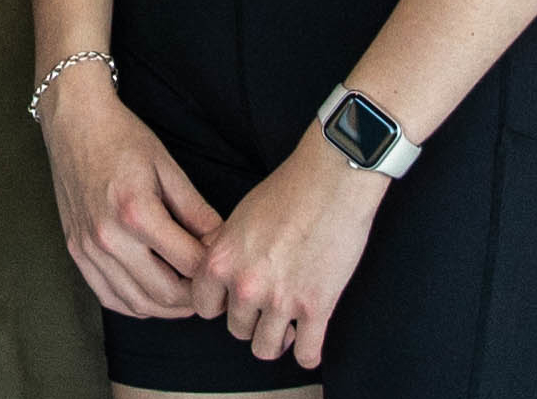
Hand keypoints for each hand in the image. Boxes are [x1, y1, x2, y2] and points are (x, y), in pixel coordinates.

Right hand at [33, 72, 217, 318]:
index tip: (225, 266)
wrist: (74, 123)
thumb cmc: (122, 139)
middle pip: (165, 292)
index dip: (213, 270)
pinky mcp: (76, 251)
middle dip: (196, 298)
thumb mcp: (168, 168)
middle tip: (213, 291)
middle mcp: (109, 237)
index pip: (189, 263)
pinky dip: (135, 305)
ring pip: (137, 303)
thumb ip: (197, 211)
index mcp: (136, 212)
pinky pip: (108, 297)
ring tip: (189, 298)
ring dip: (168, 308)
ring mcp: (88, 248)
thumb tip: (221, 244)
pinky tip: (153, 297)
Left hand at [197, 143, 384, 370]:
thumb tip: (213, 270)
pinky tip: (309, 344)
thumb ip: (223, 249)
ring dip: (277, 340)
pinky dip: (308, 355)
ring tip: (289, 329)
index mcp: (221, 262)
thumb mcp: (238, 217)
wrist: (332, 181)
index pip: (204, 308)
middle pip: (236, 330)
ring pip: (266, 348)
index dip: (220, 305)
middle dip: (252, 321)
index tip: (235, 300)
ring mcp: (281, 300)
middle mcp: (246, 286)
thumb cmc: (287, 190)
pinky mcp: (317, 307)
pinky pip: (307, 354)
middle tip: (269, 308)